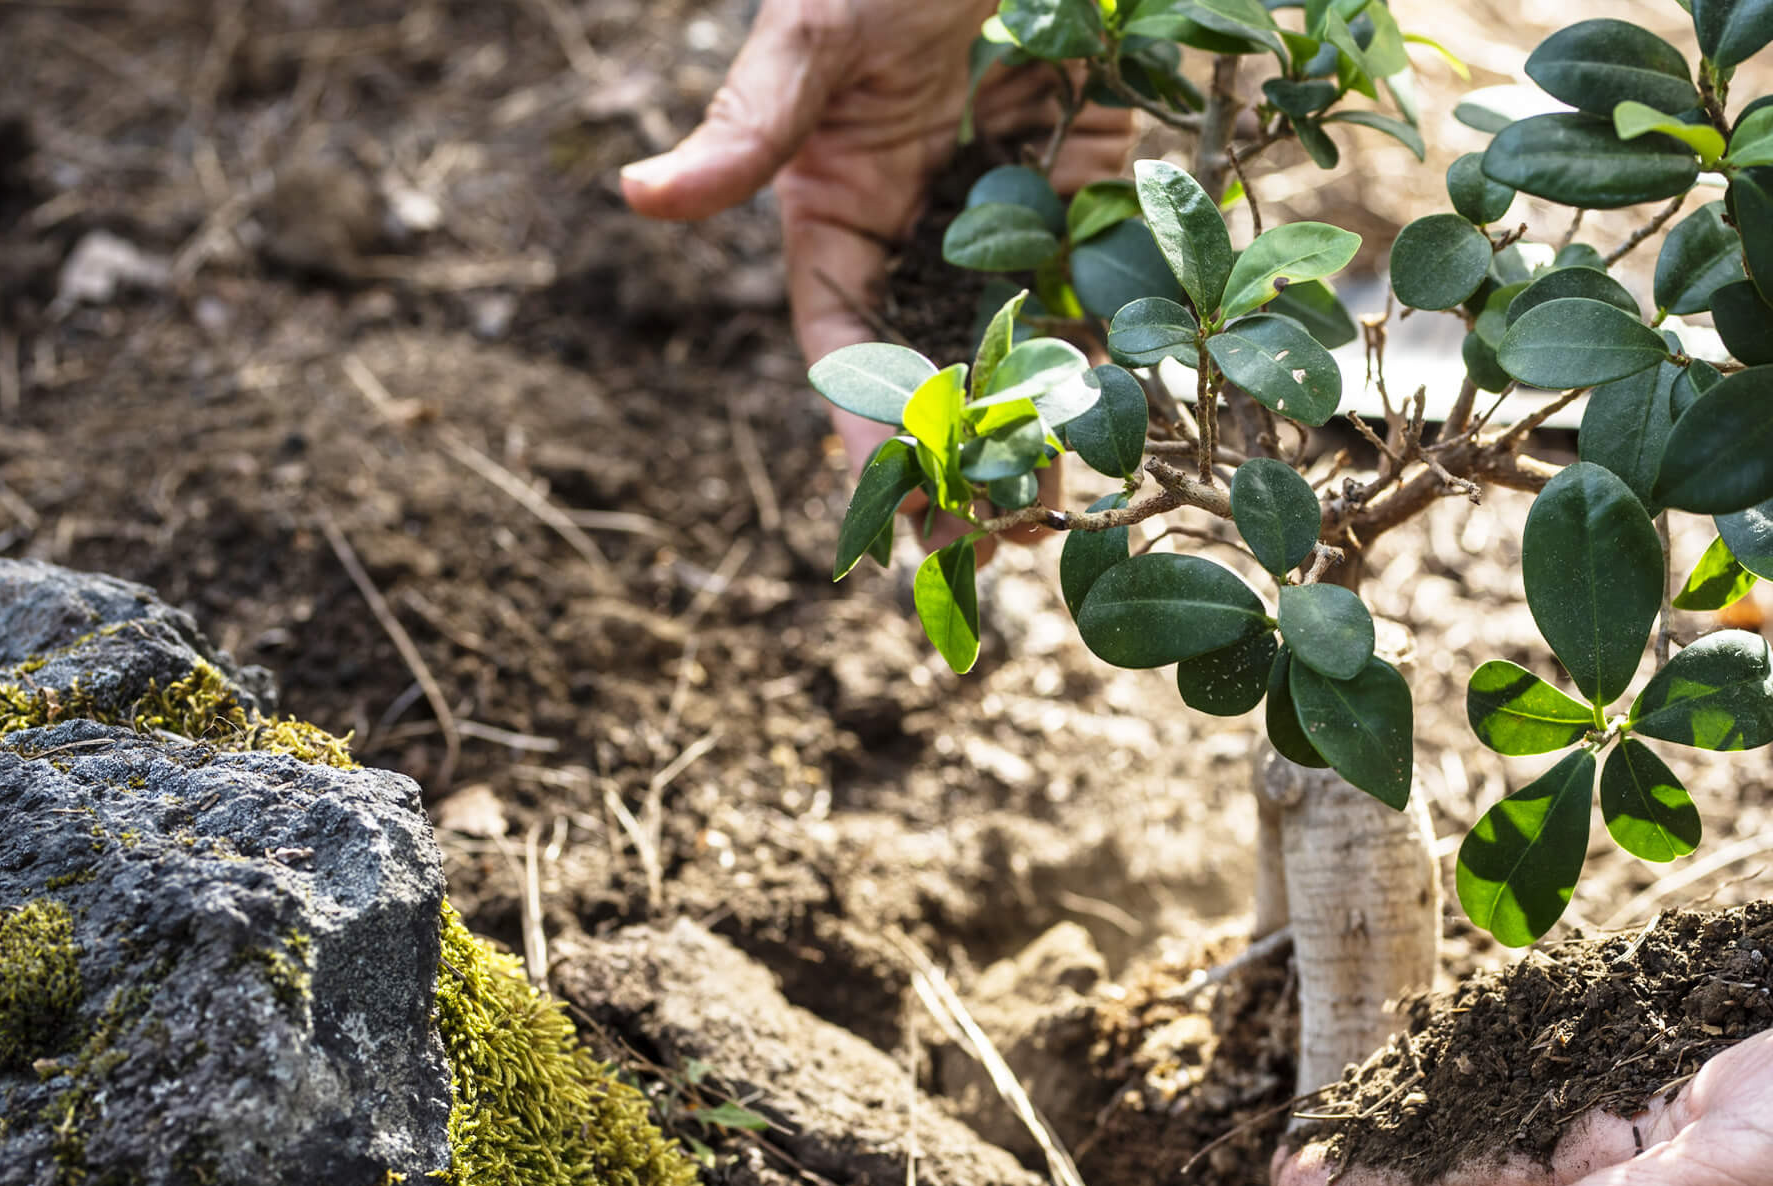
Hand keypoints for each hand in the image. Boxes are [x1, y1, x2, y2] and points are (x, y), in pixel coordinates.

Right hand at [620, 0, 1134, 482]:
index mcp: (838, 218)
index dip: (861, 428)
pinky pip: (1106, 296)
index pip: (842, 348)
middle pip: (936, 374)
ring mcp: (1010, 227)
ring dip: (1038, 440)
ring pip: (1024, 357)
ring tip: (1059, 520)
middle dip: (957, 462)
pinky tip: (1133, 433)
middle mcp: (923, 239)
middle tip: (987, 548)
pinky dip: (1119, 366)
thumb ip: (746, 128)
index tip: (890, 502)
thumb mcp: (811, 41)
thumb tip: (639, 195)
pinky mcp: (1094, 199)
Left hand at [1272, 895, 1772, 1185]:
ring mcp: (1702, 1049)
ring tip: (1391, 1042)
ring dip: (1481, 1047)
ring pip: (1561, 1044)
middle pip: (1502, 1115)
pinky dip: (1586, 979)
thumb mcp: (1726, 1176)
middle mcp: (1662, 1121)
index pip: (1480, 1185)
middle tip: (1309, 1107)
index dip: (1384, 1183)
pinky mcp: (1743, 978)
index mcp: (1648, 1177)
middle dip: (1409, 1116)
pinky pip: (1643, 977)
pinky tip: (1523, 969)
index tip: (1285, 1179)